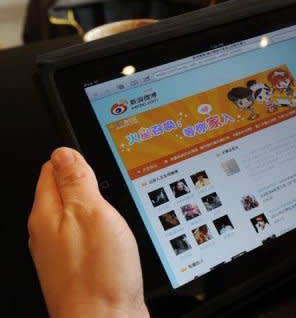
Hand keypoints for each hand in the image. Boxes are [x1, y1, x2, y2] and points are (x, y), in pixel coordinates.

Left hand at [28, 147, 148, 317]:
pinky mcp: (80, 265)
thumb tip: (64, 152)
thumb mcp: (91, 213)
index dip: (76, 159)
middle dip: (88, 182)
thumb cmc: (98, 275)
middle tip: (111, 187)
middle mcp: (49, 232)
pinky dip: (102, 229)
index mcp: (47, 214)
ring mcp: (64, 251)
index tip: (96, 162)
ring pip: (78, 214)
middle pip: (65, 191)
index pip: (52, 169)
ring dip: (97, 207)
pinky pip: (88, 236)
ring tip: (116, 209)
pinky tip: (116, 236)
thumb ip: (77, 181)